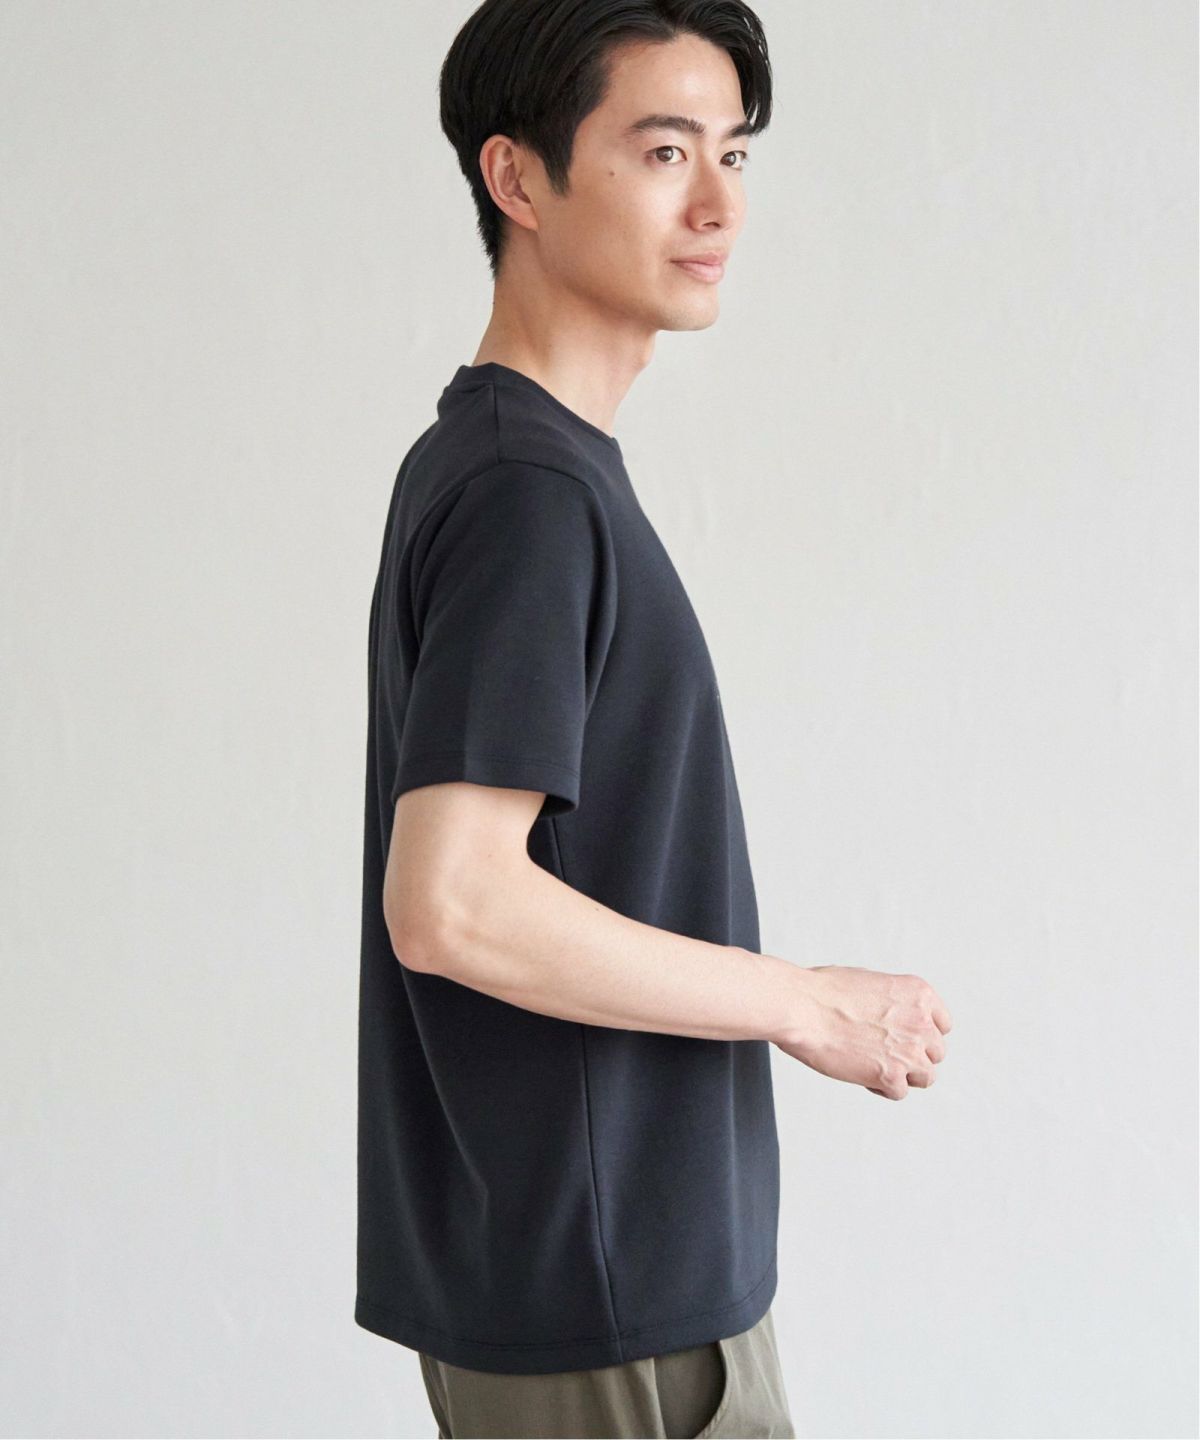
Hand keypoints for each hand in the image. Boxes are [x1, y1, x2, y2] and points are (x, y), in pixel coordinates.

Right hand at [774, 964, 952, 1099]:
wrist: (801, 1008)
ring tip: (873, 1065)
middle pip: (935, 1053)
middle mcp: (922, 1023)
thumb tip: (893, 1018)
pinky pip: (899, 1092)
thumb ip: (893, 1003)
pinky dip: (881, 1087)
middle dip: (912, 1055)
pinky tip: (860, 1073)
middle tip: (883, 1052)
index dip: (922, 1034)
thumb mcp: (870, 981)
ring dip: (903, 1075)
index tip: (906, 1038)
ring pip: (925, 1077)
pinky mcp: (891, 1076)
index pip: (942, 1025)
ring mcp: (909, 1051)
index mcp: (919, 994)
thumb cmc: (823, 991)